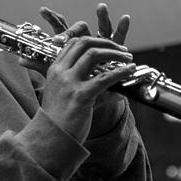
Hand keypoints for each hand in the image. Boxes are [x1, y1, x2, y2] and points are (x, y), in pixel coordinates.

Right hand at [37, 4, 132, 136]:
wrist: (51, 139)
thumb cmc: (58, 119)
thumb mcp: (58, 93)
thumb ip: (70, 81)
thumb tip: (93, 74)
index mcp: (54, 70)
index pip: (74, 43)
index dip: (94, 41)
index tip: (108, 46)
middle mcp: (60, 72)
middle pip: (85, 44)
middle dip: (107, 43)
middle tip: (123, 50)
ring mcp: (69, 83)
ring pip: (94, 54)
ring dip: (115, 53)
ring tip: (128, 58)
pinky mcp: (81, 95)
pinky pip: (104, 77)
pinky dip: (120, 72)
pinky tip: (129, 71)